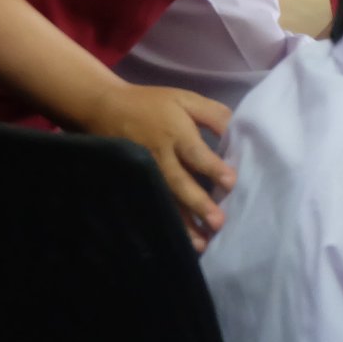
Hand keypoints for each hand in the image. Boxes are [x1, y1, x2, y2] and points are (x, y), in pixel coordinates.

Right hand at [82, 82, 234, 250]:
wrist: (104, 108)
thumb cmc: (152, 104)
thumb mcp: (185, 98)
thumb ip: (213, 114)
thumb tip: (237, 133)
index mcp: (175, 133)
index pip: (195, 153)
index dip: (213, 167)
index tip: (231, 182)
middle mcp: (159, 156)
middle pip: (179, 182)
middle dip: (198, 203)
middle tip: (217, 222)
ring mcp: (144, 173)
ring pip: (165, 200)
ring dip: (183, 223)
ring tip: (201, 242)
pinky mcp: (133, 183)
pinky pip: (149, 204)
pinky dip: (163, 222)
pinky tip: (177, 239)